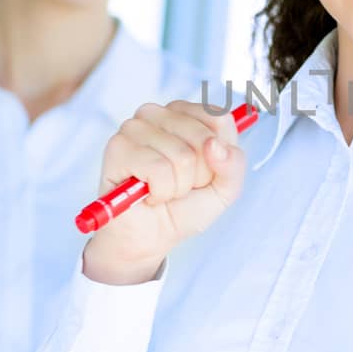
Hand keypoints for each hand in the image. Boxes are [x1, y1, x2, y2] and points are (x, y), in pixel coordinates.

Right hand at [82, 100, 247, 284]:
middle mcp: (158, 113)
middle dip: (199, 175)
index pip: (219, 119)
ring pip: (183, 156)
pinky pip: (159, 169)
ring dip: (179, 186)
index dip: (219, 156)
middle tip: (180, 185)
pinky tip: (149, 194)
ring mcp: (135, 127)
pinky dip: (161, 191)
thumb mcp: (225, 188)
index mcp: (185, 114)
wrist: (151, 237)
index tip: (204, 172)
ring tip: (163, 190)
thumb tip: (215, 145)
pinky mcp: (119, 147)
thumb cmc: (183, 207)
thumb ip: (233, 164)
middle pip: (204, 138)